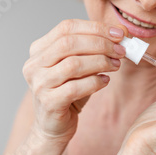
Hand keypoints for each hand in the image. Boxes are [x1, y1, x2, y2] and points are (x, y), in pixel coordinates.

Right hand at [22, 19, 125, 141]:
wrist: (54, 126)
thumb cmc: (69, 91)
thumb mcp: (81, 65)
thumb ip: (95, 47)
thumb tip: (121, 31)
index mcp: (39, 49)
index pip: (66, 27)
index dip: (95, 28)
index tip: (119, 34)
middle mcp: (34, 64)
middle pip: (69, 43)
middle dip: (100, 44)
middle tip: (121, 50)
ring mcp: (39, 84)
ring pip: (73, 64)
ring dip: (100, 62)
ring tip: (115, 65)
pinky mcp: (48, 103)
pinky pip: (76, 87)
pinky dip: (95, 82)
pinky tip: (105, 81)